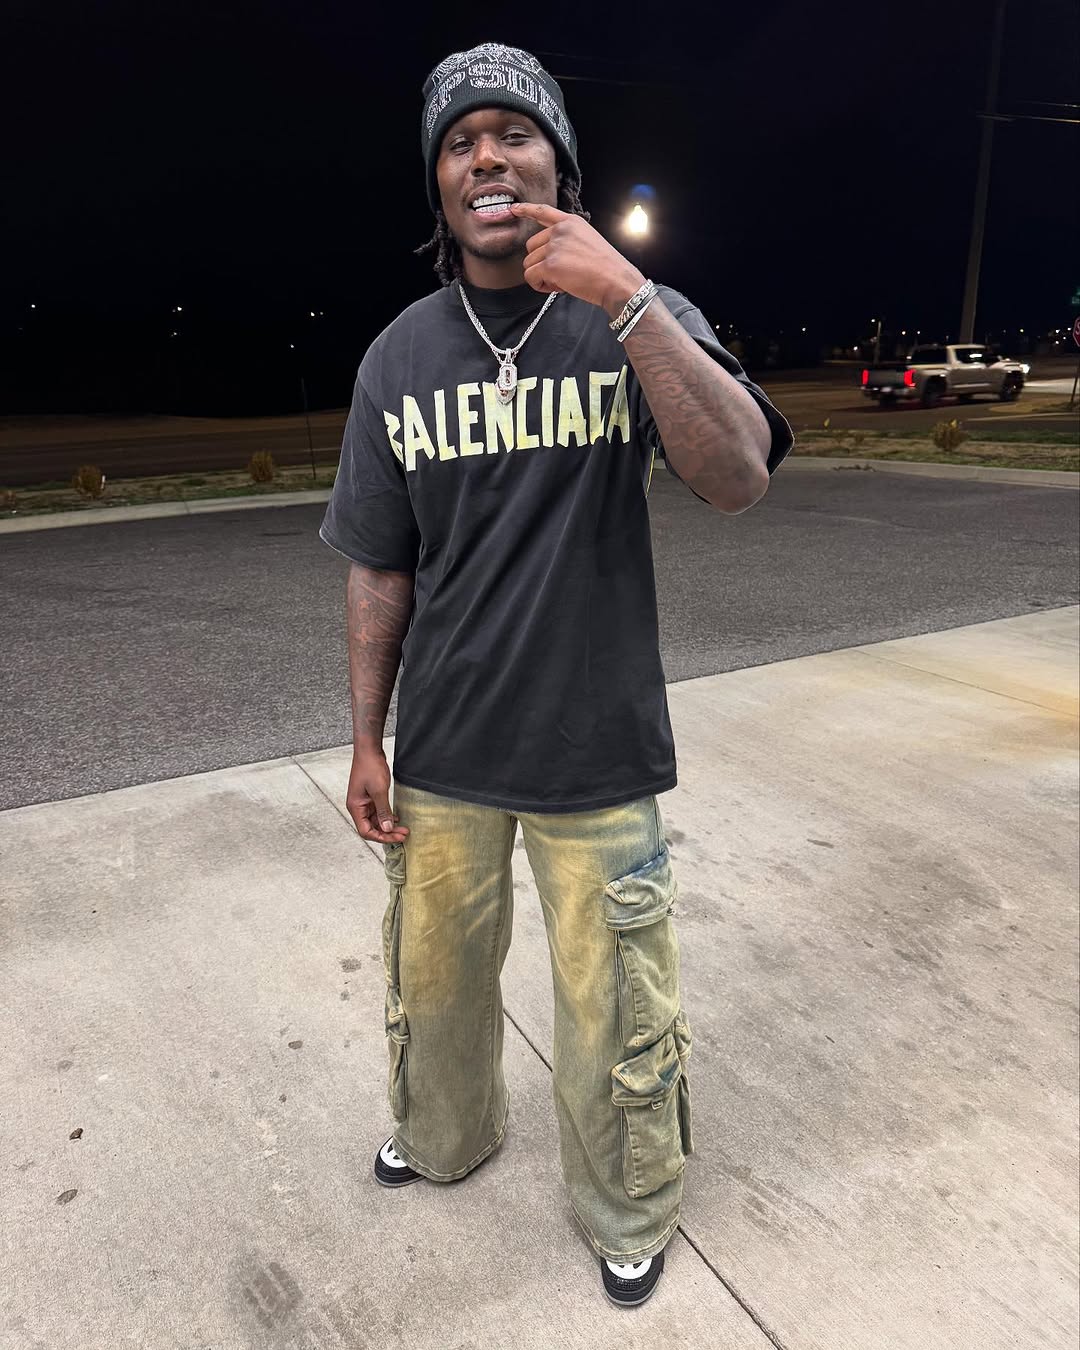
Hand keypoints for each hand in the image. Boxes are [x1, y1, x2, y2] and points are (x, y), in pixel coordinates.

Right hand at [346, 746, 408, 844]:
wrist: (369, 750)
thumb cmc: (369, 766)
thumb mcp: (379, 790)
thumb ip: (383, 811)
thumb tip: (387, 828)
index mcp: (355, 807)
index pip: (365, 831)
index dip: (381, 837)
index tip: (395, 837)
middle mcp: (358, 807)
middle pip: (371, 828)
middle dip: (387, 833)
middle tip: (403, 835)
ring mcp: (364, 802)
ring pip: (376, 821)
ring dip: (389, 825)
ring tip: (403, 829)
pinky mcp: (370, 797)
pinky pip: (378, 812)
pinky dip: (387, 816)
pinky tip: (397, 818)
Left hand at [510, 202, 644, 318]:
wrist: (616, 281)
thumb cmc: (606, 268)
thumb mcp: (588, 241)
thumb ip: (568, 240)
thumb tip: (550, 254)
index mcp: (571, 222)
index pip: (543, 211)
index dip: (526, 210)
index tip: (514, 209)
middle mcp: (560, 231)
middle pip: (531, 247)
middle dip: (541, 263)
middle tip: (561, 273)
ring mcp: (554, 246)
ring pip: (529, 263)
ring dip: (541, 276)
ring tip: (562, 281)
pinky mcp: (550, 265)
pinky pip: (531, 277)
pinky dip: (539, 286)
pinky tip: (556, 287)